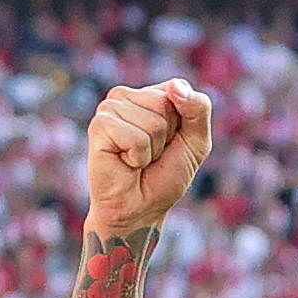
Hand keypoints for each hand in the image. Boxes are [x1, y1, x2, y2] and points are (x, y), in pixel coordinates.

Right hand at [84, 78, 214, 235]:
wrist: (139, 210)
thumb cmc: (165, 177)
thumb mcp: (196, 142)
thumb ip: (198, 109)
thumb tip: (176, 87)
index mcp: (149, 94)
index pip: (179, 89)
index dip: (183, 124)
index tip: (170, 143)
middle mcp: (126, 96)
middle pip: (165, 104)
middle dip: (166, 137)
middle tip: (151, 155)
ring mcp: (109, 108)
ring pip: (153, 122)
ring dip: (152, 150)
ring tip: (137, 160)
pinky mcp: (99, 126)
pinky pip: (136, 138)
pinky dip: (139, 157)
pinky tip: (126, 163)